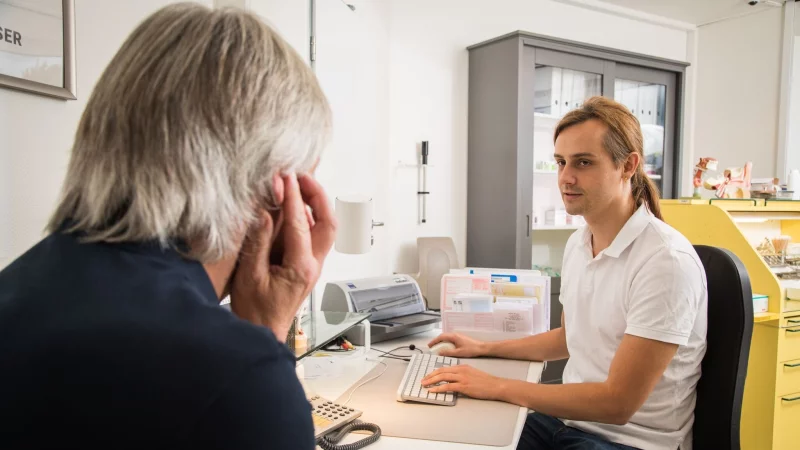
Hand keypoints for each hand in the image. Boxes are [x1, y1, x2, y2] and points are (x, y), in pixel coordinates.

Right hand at [230, 173, 336, 341]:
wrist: (263, 333)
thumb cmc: (255, 312)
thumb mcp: (249, 277)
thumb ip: (257, 243)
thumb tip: (263, 213)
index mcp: (300, 268)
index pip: (300, 224)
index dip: (292, 197)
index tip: (284, 176)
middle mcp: (312, 265)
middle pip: (329, 223)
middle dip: (318, 195)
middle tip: (301, 176)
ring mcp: (313, 265)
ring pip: (326, 228)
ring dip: (316, 204)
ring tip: (298, 185)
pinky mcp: (307, 265)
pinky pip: (315, 234)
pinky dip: (308, 215)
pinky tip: (293, 207)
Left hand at [421, 365, 505, 400]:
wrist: (495, 385)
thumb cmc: (485, 381)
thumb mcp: (472, 373)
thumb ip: (462, 374)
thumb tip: (452, 379)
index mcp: (462, 366)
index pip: (444, 367)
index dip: (435, 371)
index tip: (428, 375)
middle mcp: (460, 370)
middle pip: (441, 371)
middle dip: (430, 375)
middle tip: (423, 380)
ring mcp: (462, 378)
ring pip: (442, 377)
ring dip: (431, 381)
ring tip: (424, 385)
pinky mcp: (463, 386)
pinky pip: (447, 387)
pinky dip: (438, 388)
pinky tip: (432, 391)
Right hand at [427, 332, 486, 357]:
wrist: (481, 348)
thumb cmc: (470, 350)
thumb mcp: (458, 353)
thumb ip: (448, 352)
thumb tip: (439, 352)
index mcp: (453, 336)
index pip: (441, 337)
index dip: (434, 341)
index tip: (429, 346)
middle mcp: (455, 335)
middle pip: (443, 336)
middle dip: (436, 341)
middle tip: (431, 347)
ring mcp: (457, 336)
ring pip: (446, 338)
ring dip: (441, 342)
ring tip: (436, 348)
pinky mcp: (460, 339)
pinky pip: (450, 339)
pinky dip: (445, 343)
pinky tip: (445, 348)